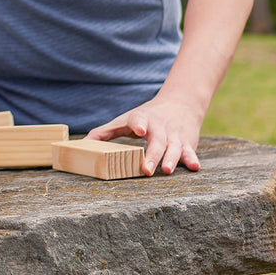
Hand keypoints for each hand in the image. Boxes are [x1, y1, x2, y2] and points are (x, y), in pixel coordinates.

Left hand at [87, 93, 204, 175]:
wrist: (179, 103)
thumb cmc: (144, 118)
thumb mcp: (124, 121)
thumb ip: (104, 133)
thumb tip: (81, 144)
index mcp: (142, 120)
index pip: (138, 120)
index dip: (138, 124)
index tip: (139, 130)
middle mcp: (159, 128)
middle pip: (157, 142)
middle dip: (152, 155)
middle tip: (146, 170)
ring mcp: (174, 136)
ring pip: (174, 148)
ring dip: (171, 159)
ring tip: (166, 170)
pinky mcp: (188, 143)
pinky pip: (190, 152)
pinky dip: (192, 159)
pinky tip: (194, 167)